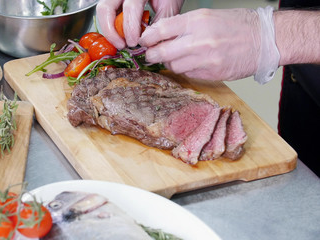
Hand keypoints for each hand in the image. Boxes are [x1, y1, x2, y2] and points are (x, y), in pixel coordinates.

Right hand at [96, 0, 182, 48]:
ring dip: (108, 30)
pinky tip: (120, 36)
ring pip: (102, 11)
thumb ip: (159, 22)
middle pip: (105, 8)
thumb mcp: (168, 5)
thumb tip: (148, 42)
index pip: (130, 8)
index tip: (133, 43)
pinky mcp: (113, 1)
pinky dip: (111, 27)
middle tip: (121, 45)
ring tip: (120, 43)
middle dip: (111, 31)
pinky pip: (106, 14)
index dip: (130, 28)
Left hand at [139, 8, 260, 80]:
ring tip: (176, 57)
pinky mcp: (211, 74)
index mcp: (197, 21)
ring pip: (173, 66)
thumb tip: (158, 33)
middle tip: (150, 55)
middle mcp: (199, 40)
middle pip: (162, 52)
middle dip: (152, 55)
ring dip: (170, 63)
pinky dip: (185, 69)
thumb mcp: (207, 16)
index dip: (147, 37)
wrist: (264, 40)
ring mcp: (205, 59)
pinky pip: (187, 74)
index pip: (160, 30)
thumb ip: (182, 25)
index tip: (143, 41)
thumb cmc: (237, 25)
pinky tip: (192, 62)